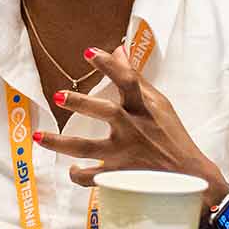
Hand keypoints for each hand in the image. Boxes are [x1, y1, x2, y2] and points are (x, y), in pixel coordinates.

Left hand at [32, 42, 228, 209]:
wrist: (189, 177)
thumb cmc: (171, 136)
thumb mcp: (159, 105)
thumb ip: (135, 79)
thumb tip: (119, 50)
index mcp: (143, 109)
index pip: (128, 81)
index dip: (110, 66)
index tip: (89, 52)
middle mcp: (133, 129)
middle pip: (106, 112)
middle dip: (81, 103)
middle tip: (58, 95)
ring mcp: (124, 154)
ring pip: (88, 148)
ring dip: (61, 143)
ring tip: (38, 136)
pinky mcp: (119, 176)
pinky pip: (92, 177)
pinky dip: (78, 175)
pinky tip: (71, 168)